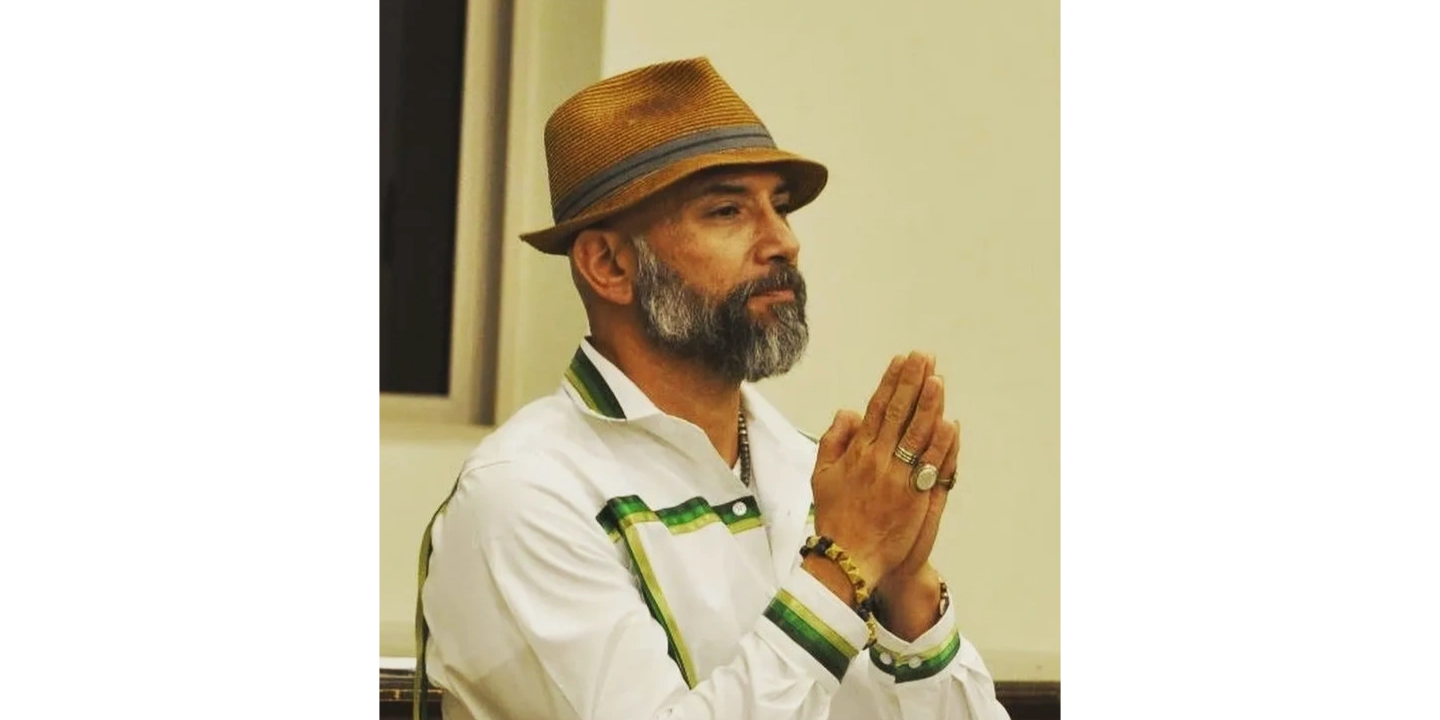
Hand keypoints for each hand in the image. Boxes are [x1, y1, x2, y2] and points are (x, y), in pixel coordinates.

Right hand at [810, 351, 946, 588]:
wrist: (847, 559)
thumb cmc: (834, 518)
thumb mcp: (820, 475)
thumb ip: (833, 439)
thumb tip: (849, 410)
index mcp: (856, 453)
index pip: (877, 408)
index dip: (891, 382)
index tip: (901, 360)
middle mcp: (877, 461)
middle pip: (899, 413)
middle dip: (912, 382)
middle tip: (924, 356)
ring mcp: (897, 479)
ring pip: (917, 435)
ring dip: (929, 405)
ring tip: (938, 379)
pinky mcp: (914, 499)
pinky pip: (931, 466)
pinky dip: (941, 445)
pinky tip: (949, 423)